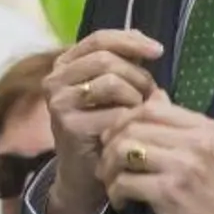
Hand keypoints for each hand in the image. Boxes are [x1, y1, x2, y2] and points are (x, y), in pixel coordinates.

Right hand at [40, 29, 163, 213]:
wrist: (85, 175)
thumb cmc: (103, 128)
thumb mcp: (115, 91)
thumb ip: (126, 65)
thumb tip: (146, 42)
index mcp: (64, 65)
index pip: (99, 39)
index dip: (130, 40)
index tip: (158, 51)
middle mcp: (55, 80)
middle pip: (107, 59)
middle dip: (137, 75)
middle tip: (151, 93)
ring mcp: (59, 103)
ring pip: (113, 82)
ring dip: (137, 97)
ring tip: (140, 113)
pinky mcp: (70, 125)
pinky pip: (115, 112)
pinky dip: (132, 119)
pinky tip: (133, 129)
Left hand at [100, 91, 213, 213]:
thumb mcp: (212, 151)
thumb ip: (182, 125)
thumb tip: (155, 95)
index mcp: (205, 127)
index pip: (151, 107)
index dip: (124, 121)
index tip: (116, 139)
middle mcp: (194, 141)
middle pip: (132, 127)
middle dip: (110, 146)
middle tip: (107, 166)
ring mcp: (182, 166)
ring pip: (123, 150)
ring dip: (109, 168)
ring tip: (113, 184)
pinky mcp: (169, 192)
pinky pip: (125, 181)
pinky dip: (116, 192)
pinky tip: (122, 202)